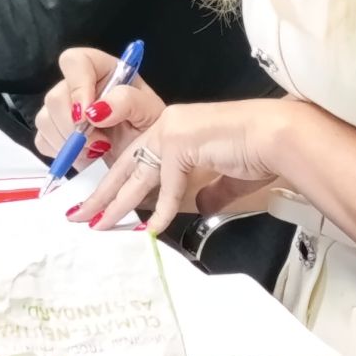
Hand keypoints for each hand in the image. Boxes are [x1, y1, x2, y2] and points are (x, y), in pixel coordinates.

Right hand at [34, 46, 166, 167]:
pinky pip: (43, 140)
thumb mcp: (150, 112)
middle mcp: (80, 85)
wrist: (144, 159)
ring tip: (97, 151)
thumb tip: (97, 109)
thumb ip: (128, 101)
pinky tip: (85, 156)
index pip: (75, 62)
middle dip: (73, 127)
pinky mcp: (55, 131)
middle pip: (55, 96)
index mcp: (104, 70)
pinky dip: (62, 154)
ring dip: (69, 143)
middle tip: (99, 144)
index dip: (77, 86)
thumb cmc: (149, 130)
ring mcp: (64, 108)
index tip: (87, 115)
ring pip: (45, 120)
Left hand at [66, 97, 297, 234]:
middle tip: (79, 216)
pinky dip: (161, 210)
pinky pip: (167, 186)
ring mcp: (171, 131)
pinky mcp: (180, 142)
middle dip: (102, 195)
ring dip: (115, 205)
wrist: (275, 136)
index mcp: (174, 128)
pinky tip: (150, 230)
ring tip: (97, 226)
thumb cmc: (257, 152)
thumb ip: (209, 191)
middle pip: (125, 167)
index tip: (99, 205)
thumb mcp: (226, 176)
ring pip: (136, 177)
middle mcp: (167, 125)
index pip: (136, 160)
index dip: (115, 185)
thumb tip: (202, 207)